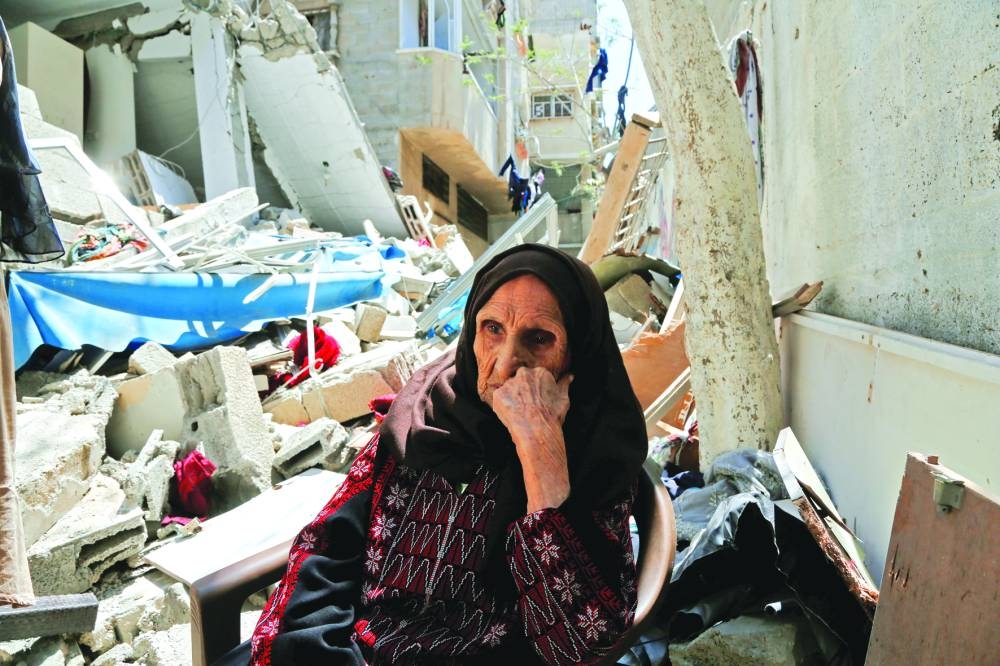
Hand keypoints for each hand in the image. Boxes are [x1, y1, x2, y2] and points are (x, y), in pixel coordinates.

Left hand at [492, 367, 572, 512]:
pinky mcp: (498, 394)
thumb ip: (565, 384)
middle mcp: (524, 374)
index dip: (536, 390)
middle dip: (523, 391)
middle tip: (527, 406)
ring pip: (509, 389)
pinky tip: (511, 415)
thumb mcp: (563, 398)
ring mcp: (510, 383)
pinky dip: (503, 405)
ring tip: (519, 412)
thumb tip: (570, 376)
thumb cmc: (552, 415)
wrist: (536, 430)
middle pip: (521, 380)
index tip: (538, 400)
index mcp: (540, 372)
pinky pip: (499, 398)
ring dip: (512, 398)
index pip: (535, 377)